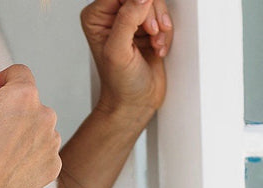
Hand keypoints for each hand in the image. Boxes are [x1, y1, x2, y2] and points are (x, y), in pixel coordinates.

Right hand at [0, 51, 62, 187]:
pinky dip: (27, 155)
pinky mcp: (50, 170)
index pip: (17, 73)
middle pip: (28, 101)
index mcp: (25, 96)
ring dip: (20, 132)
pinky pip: (41, 153)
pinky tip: (5, 166)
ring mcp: (50, 146)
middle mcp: (45, 118)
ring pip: (36, 128)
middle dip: (9, 109)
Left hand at [80, 0, 173, 128]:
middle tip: (152, 33)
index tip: (147, 24)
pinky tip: (158, 48)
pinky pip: (162, 15)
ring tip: (155, 44)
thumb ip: (127, 20)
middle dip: (151, 13)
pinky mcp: (146, 27)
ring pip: (154, 2)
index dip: (138, 2)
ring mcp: (131, 20)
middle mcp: (112, 15)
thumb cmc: (120, 85)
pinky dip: (165, 32)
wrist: (135, 103)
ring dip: (160, 23)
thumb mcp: (118, 52)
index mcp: (97, 16)